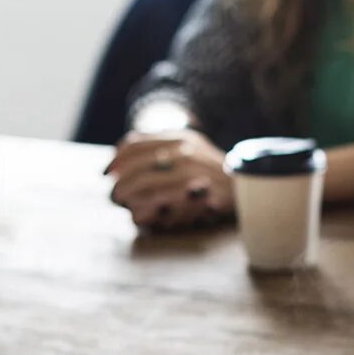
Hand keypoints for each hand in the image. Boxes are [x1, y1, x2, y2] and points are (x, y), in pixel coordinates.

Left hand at [104, 128, 233, 230]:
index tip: (108, 173)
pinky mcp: (203, 199)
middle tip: (114, 196)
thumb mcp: (187, 147)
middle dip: (121, 183)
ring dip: (130, 197)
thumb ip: (157, 146)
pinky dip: (148, 212)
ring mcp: (196, 176)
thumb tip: (119, 154)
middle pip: (138, 167)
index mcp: (179, 138)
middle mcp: (187, 153)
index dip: (117, 159)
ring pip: (148, 186)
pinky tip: (139, 216)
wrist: (246, 185)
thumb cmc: (208, 169)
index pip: (136, 144)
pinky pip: (167, 207)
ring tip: (124, 205)